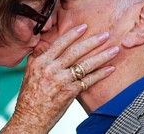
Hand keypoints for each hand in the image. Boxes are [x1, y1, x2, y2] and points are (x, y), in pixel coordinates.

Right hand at [1, 24, 117, 132]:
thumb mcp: (29, 73)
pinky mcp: (70, 92)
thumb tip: (44, 44)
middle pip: (75, 51)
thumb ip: (38, 57)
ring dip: (102, 56)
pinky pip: (89, 80)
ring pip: (85, 64)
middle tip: (106, 34)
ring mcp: (61, 80)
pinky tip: (110, 69)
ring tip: (114, 50)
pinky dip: (101, 74)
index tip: (84, 27)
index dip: (73, 34)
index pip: (59, 43)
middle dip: (93, 42)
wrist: (30, 116)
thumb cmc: (29, 96)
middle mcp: (51, 69)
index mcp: (40, 62)